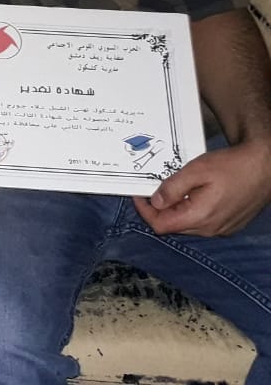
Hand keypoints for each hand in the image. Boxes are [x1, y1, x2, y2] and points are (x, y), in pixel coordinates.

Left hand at [133, 141, 270, 236]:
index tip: (139, 195)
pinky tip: (194, 193)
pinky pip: (202, 222)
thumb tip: (155, 202)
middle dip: (159, 209)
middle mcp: (211, 229)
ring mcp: (222, 229)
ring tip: (176, 187)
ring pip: (188, 225)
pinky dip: (191, 210)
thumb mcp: (195, 171)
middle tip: (155, 188)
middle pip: (173, 226)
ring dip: (176, 209)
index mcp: (200, 217)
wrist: (264, 167)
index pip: (161, 226)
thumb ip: (172, 188)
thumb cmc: (232, 167)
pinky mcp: (229, 225)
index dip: (145, 211)